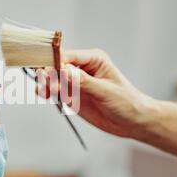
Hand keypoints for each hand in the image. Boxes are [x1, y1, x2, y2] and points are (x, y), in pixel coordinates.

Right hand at [36, 48, 155, 137]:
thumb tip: (65, 70)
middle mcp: (82, 68)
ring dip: (46, 83)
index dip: (56, 62)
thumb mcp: (105, 91)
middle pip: (57, 65)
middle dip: (49, 73)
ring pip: (53, 78)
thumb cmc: (127, 102)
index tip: (49, 71)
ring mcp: (75, 82)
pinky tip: (43, 94)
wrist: (132, 122)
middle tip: (47, 84)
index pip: (68, 55)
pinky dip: (47, 92)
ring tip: (45, 91)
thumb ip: (83, 81)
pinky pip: (54, 90)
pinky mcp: (71, 95)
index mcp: (93, 59)